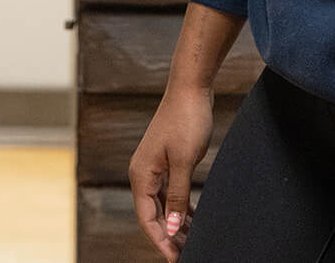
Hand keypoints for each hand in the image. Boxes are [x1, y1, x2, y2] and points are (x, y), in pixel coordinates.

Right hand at [129, 88, 215, 260]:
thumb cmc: (186, 121)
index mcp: (140, 174)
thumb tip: (174, 228)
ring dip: (176, 224)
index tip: (176, 259)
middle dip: (169, 236)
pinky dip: (181, 208)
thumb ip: (178, 196)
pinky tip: (194, 220)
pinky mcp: (166, 162)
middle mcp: (143, 173)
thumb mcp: (184, 163)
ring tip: (193, 242)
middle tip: (188, 254)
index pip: (147, 218)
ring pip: (163, 205)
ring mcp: (154, 167)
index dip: (161, 241)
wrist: (190, 89)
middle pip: (154, 214)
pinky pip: (170, 193)